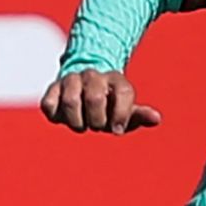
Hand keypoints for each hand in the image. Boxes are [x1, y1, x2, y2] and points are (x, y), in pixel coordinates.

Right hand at [41, 69, 158, 134]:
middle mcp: (93, 75)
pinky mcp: (52, 89)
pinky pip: (50, 105)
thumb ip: (139, 116)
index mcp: (115, 79)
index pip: (124, 92)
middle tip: (98, 126)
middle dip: (97, 121)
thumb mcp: (125, 112)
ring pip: (70, 101)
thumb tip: (156, 119)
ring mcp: (71, 80)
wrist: (81, 91)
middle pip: (95, 98)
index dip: (122, 115)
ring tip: (81, 125)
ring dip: (77, 122)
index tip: (117, 130)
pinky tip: (65, 118)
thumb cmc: (108, 107)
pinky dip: (58, 118)